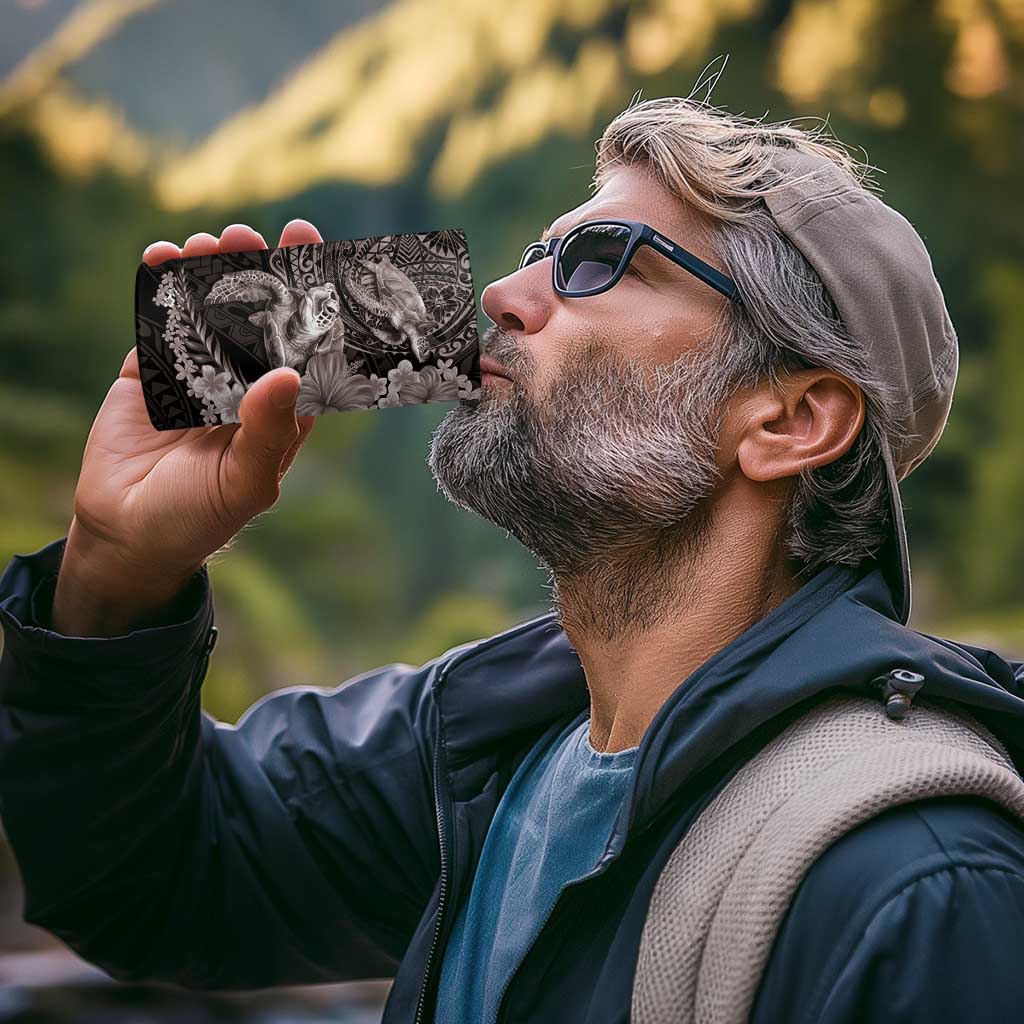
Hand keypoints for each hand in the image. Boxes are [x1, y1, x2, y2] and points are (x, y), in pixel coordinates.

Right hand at [52, 220, 323, 635]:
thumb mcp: (245, 483)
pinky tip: (162, 258)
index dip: (311, 302)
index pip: (304, 346)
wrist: (127, 534)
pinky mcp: (152, 370)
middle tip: (250, 236)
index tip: (314, 256)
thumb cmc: (200, 517)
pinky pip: (159, 321)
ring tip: (208, 242)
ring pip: (210, 310)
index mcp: (281, 409)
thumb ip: (268, 431)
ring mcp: (198, 373)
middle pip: (257, 316)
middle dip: (257, 273)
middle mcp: (245, 383)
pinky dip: (160, 288)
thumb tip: (288, 374)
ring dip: (210, 272)